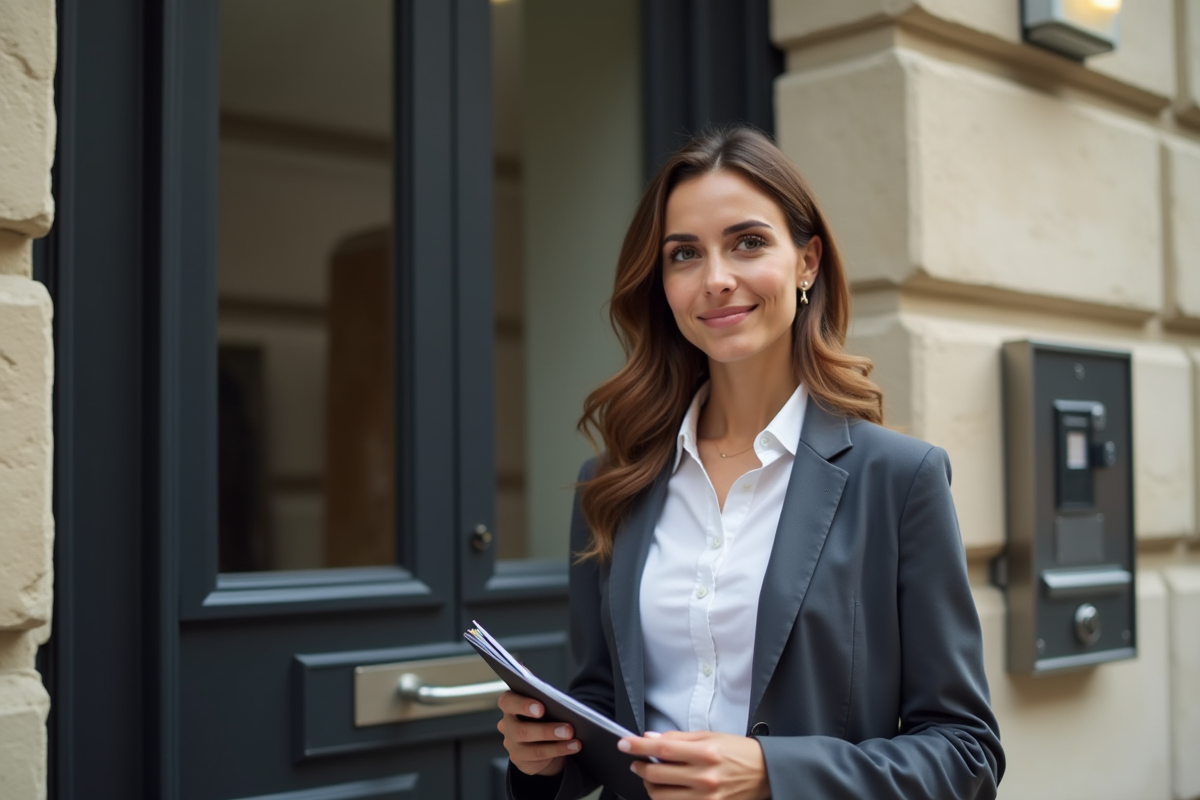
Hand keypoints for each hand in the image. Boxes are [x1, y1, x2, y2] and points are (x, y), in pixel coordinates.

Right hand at [496, 691, 581, 776]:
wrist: (539, 737)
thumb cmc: (543, 714)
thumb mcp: (543, 706)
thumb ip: (547, 704)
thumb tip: (566, 710)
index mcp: (510, 705)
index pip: (507, 702)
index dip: (522, 705)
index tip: (541, 709)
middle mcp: (507, 724)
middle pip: (520, 729)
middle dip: (546, 730)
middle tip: (569, 729)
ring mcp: (511, 744)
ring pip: (532, 748)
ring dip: (557, 745)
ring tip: (575, 741)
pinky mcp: (519, 759)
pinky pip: (539, 758)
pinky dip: (559, 751)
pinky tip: (573, 747)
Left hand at [619, 730, 769, 799]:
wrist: (765, 773)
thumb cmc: (738, 751)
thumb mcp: (711, 736)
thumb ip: (679, 738)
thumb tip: (651, 738)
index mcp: (706, 753)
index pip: (663, 749)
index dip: (639, 746)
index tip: (624, 744)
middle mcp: (705, 777)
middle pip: (658, 776)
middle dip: (641, 767)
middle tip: (637, 762)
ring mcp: (707, 798)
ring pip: (662, 797)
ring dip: (649, 786)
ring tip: (650, 777)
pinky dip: (665, 799)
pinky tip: (665, 790)